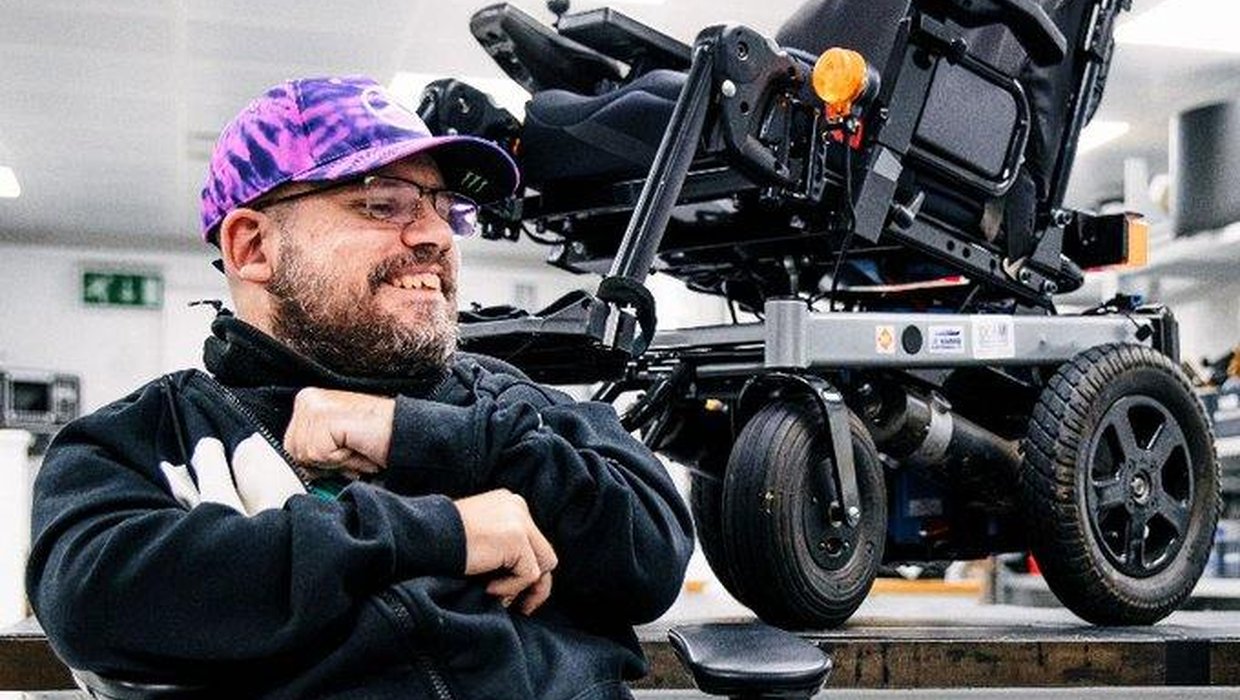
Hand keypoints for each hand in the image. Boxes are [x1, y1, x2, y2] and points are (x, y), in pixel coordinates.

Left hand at [283, 388, 394, 476]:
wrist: (405, 432)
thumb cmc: (376, 438)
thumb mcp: (334, 442)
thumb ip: (312, 447)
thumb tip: (298, 467)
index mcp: (307, 401)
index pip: (290, 447)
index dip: (317, 459)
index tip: (342, 448)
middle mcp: (307, 399)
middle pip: (293, 452)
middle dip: (324, 461)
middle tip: (350, 448)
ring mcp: (314, 405)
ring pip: (304, 456)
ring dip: (334, 461)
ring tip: (355, 446)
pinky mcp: (323, 416)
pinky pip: (318, 455)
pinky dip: (341, 459)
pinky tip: (356, 445)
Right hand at [454, 489, 557, 614]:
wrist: (423, 538)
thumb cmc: (443, 543)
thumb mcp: (480, 537)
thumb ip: (503, 548)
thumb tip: (528, 579)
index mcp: (509, 504)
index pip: (534, 543)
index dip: (527, 572)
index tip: (517, 596)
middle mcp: (518, 507)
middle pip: (545, 553)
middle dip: (537, 585)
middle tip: (522, 608)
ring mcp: (519, 520)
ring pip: (543, 565)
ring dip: (522, 588)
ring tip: (495, 593)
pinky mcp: (517, 537)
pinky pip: (529, 574)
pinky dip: (511, 588)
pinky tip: (487, 586)